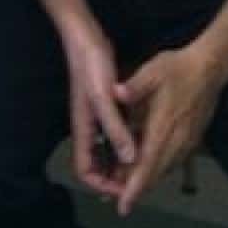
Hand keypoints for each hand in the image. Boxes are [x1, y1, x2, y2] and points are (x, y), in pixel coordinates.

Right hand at [61, 21, 137, 201]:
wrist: (85, 38)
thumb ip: (116, 130)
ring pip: (107, 151)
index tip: (126, 189)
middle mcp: (88, 129)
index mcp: (83, 130)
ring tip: (143, 170)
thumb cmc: (90, 67)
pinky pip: (115, 135)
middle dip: (114, 179)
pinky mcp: (105, 108)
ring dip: (121, 163)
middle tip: (138, 185)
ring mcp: (96, 118)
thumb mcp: (104, 99)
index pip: (85, 171)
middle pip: (96, 165)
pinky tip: (143, 142)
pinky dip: (127, 144)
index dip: (103, 185)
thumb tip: (130, 159)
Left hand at [112, 44, 227, 215]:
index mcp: (164, 127)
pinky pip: (172, 162)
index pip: (148, 164)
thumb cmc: (178, 69)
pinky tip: (145, 169)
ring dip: (146, 180)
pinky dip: (157, 169)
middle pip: (155, 174)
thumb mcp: (152, 71)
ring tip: (124, 188)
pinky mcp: (191, 140)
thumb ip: (134, 86)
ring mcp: (186, 142)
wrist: (210, 69)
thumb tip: (115, 93)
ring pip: (164, 170)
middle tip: (116, 201)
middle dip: (136, 190)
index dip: (135, 187)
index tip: (124, 206)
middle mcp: (177, 141)